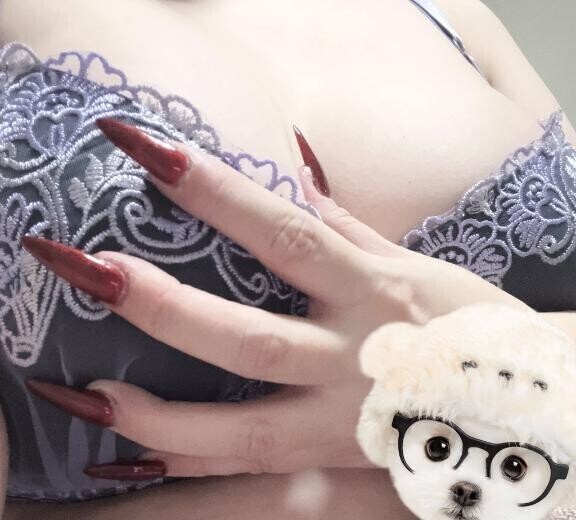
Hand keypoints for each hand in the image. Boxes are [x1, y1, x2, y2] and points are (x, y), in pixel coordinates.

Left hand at [23, 120, 529, 480]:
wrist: (521, 407)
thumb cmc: (468, 327)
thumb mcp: (417, 265)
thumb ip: (346, 225)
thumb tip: (292, 169)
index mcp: (372, 291)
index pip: (283, 233)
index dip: (216, 192)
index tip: (149, 152)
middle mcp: (350, 358)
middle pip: (244, 338)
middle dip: (158, 303)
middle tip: (84, 266)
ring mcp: (339, 423)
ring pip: (238, 432)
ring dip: (153, 414)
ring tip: (76, 394)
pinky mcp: (334, 469)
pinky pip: (251, 479)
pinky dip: (187, 470)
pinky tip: (126, 457)